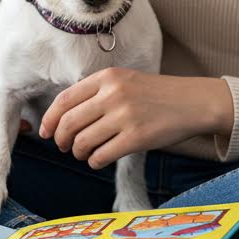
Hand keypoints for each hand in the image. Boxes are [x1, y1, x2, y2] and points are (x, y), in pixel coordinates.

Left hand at [38, 68, 225, 168]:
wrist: (193, 102)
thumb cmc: (155, 94)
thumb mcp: (124, 81)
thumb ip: (95, 93)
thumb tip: (61, 120)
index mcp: (107, 77)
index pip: (64, 100)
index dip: (50, 119)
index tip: (45, 132)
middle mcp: (113, 94)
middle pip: (69, 123)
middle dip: (61, 140)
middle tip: (64, 147)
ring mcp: (125, 116)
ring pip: (82, 142)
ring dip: (79, 153)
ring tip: (85, 153)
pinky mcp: (136, 138)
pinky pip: (101, 156)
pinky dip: (95, 162)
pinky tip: (100, 159)